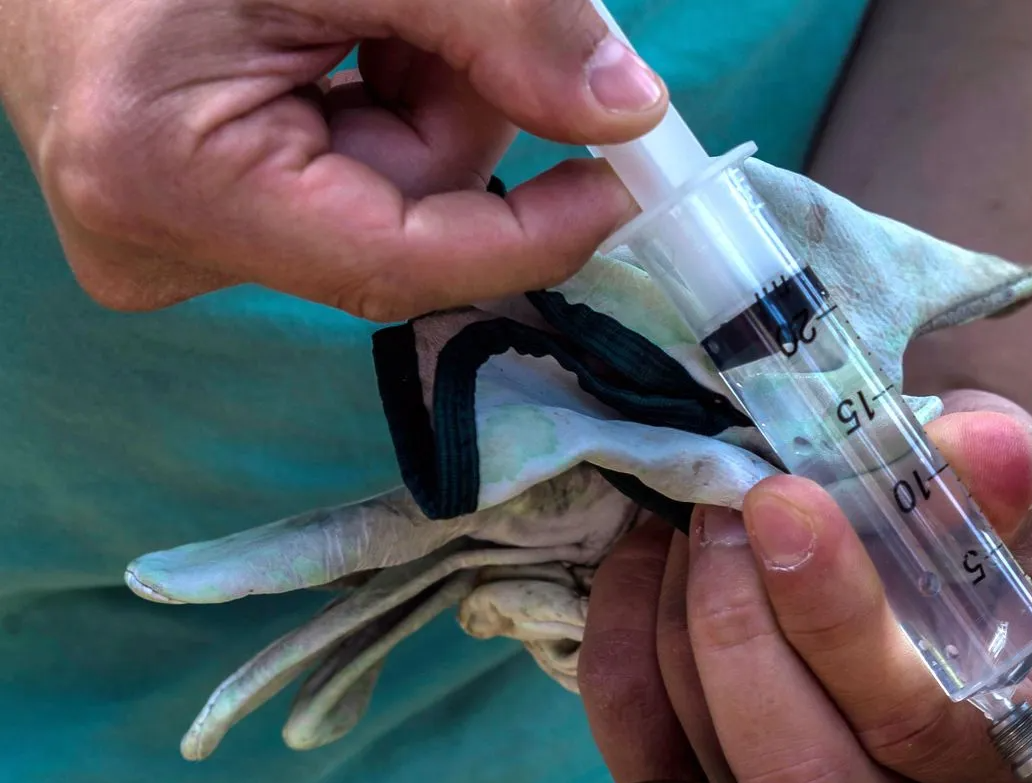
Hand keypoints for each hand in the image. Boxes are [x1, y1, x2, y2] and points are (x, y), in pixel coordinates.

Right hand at [0, 0, 664, 318]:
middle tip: (432, 10)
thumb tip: (628, 112)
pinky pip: (338, 180)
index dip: (533, 232)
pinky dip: (373, 101)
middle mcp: (156, 242)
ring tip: (362, 5)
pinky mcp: (185, 218)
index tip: (626, 185)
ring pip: (383, 198)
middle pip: (403, 221)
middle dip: (457, 111)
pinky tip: (332, 32)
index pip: (402, 261)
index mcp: (168, 179)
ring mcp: (165, 238)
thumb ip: (500, 23)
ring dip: (418, 94)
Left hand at [578, 393, 1031, 782]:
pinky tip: (649, 562)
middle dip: (737, 632)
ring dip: (679, 623)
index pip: (923, 724)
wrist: (961, 573)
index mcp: (1019, 760)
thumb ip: (1011, 477)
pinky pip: (644, 757)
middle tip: (723, 508)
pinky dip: (623, 651)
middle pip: (799, 778)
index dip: (840, 620)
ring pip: (711, 775)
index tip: (782, 502)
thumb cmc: (1008, 541)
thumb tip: (983, 449)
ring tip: (698, 511)